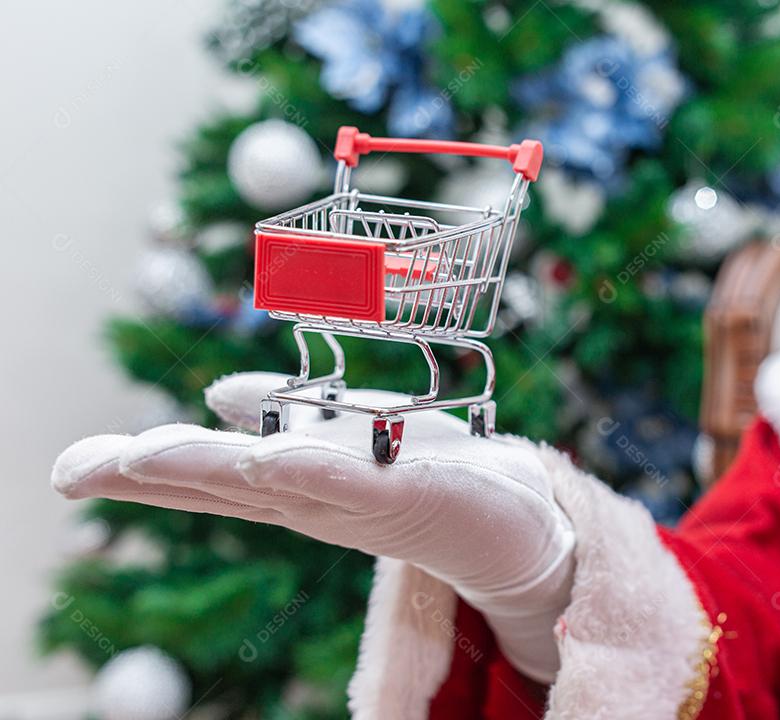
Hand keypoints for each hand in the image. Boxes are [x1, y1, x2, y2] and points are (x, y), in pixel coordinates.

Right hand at [51, 372, 575, 681]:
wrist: (512, 515)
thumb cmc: (424, 469)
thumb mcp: (343, 431)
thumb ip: (284, 413)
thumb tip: (218, 393)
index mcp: (296, 482)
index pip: (210, 472)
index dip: (142, 467)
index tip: (73, 464)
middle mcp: (316, 499)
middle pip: (223, 482)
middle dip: (151, 473)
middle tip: (77, 468)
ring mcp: (362, 502)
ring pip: (275, 483)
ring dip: (212, 469)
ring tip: (146, 457)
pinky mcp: (414, 496)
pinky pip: (357, 482)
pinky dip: (313, 471)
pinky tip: (273, 460)